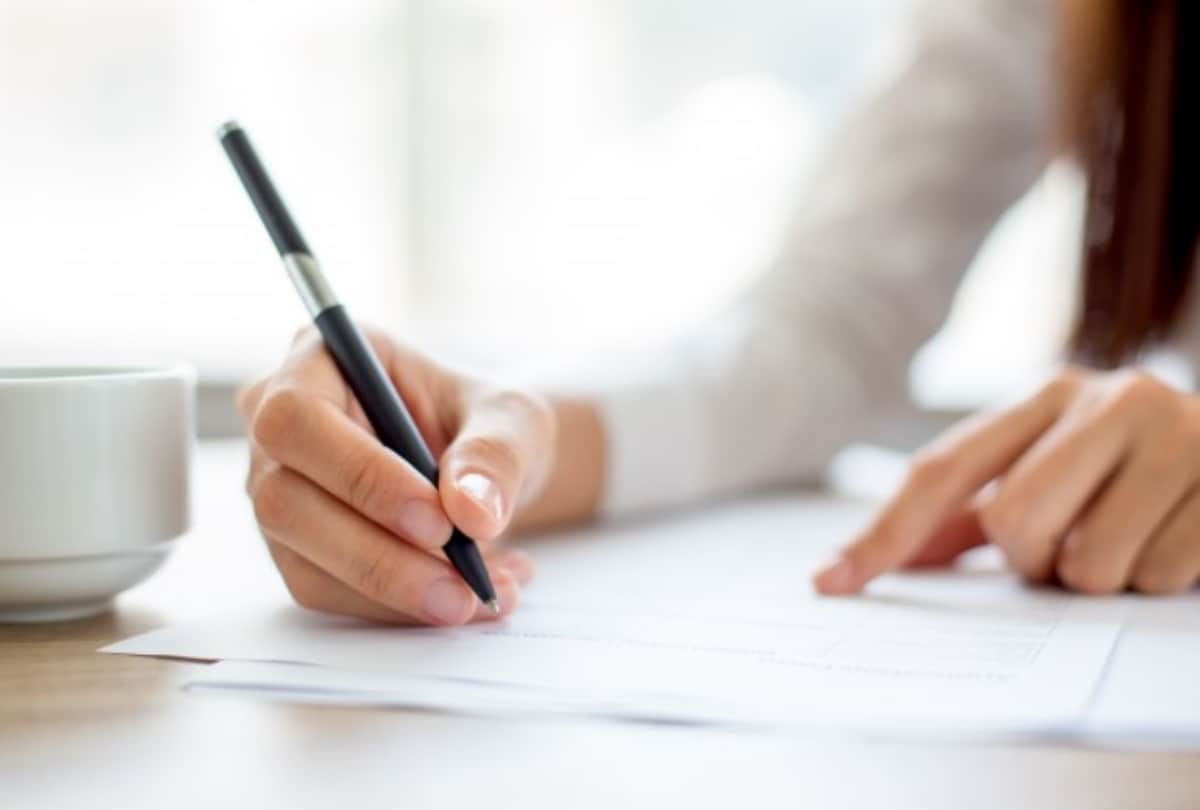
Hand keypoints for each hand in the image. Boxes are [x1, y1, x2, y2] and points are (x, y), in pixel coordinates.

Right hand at [237, 327, 553, 624]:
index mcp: (320, 359)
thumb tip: (472, 511)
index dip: (360, 474)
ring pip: (304, 560)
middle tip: (461, 584)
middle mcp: (279, 426)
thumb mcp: (513, 419)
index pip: (298, 417)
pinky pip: (327, 594)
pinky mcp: (295, 549)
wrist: (488, 472)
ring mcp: (279, 490)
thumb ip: (496, 453)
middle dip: (378, 554)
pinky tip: (461, 601)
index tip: (438, 520)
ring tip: (479, 596)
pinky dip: (398, 609)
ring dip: (395, 593)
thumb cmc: (487, 424)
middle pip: (285, 500)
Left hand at [815, 367, 1199, 595]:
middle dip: (1034, 561)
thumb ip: (967, 515)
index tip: (832, 581)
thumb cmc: (1133, 473)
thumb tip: (869, 561)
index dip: (885, 531)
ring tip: (1129, 540)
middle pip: (1013, 522)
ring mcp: (1175, 433)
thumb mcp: (1053, 473)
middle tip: (1068, 551)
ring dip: (1098, 578)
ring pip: (1088, 562)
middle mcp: (1107, 397)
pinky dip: (1157, 579)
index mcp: (1046, 395)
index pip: (942, 470)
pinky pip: (1158, 574)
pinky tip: (1175, 540)